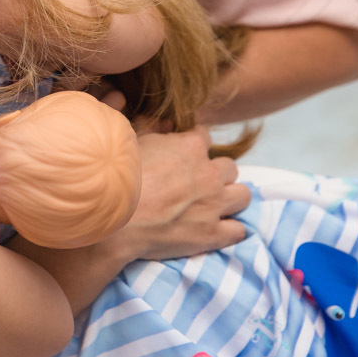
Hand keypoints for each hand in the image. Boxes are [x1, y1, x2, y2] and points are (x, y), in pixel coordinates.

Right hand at [108, 128, 250, 261]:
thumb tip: (165, 123)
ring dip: (231, 198)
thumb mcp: (132, 142)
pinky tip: (218, 229)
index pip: (204, 137)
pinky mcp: (212, 233)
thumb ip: (152, 127)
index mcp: (190, 146)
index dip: (193, 146)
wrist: (115, 217)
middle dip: (216, 173)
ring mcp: (214, 204)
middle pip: (229, 167)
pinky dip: (230, 230)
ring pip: (243, 195)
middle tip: (198, 183)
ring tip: (213, 205)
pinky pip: (238, 230)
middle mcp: (209, 173)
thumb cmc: (119, 177)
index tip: (184, 156)